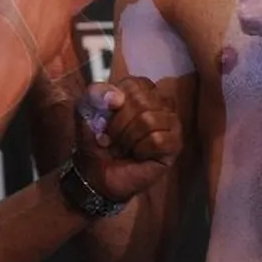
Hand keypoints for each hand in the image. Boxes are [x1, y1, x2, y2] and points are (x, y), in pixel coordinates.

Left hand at [73, 77, 181, 202]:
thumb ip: (95, 95)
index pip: (132, 84)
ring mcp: (170, 122)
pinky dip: (141, 150)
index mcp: (140, 90)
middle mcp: (159, 102)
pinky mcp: (175, 144)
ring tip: (123, 148)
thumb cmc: (96, 143)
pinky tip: (139, 155)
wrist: (98, 176)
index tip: (104, 118)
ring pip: (149, 120)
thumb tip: (116, 97)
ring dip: (128, 139)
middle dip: (119, 125)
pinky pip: (157, 140)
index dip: (113, 102)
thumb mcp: (86, 113)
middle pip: (141, 102)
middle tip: (112, 139)